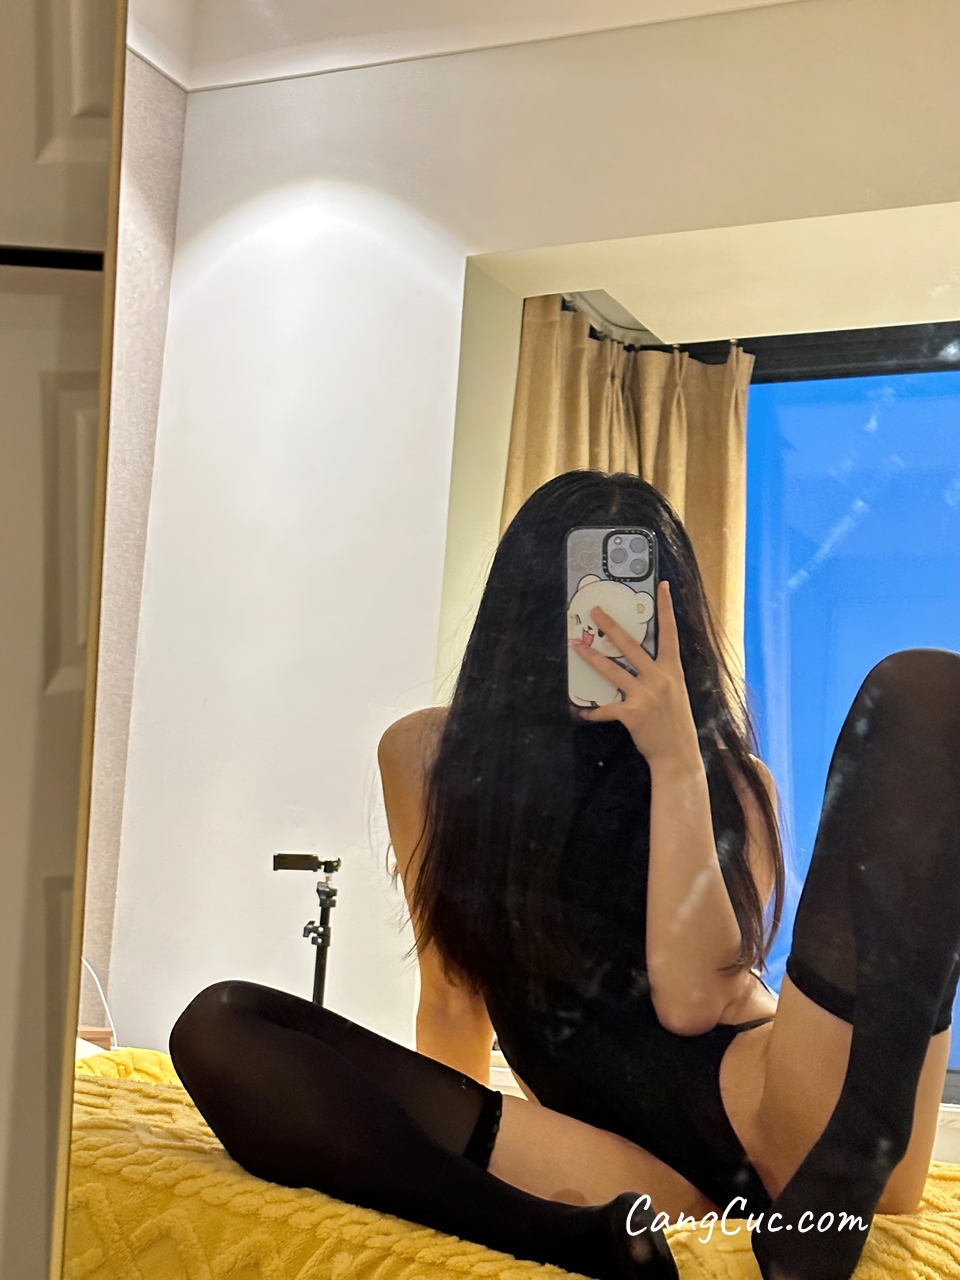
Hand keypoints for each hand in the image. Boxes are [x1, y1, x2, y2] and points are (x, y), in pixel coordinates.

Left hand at [570, 580, 699, 766]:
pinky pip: (605, 708)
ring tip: (576, 646)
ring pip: (612, 670)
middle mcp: (659, 678)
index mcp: (673, 670)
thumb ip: (661, 676)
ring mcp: (645, 695)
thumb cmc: (676, 723)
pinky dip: (591, 710)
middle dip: (611, 627)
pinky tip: (580, 709)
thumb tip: (643, 663)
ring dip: (591, 657)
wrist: (678, 754)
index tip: (662, 587)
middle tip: (595, 611)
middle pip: (631, 645)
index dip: (666, 609)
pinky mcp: (631, 713)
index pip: (670, 633)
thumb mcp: (675, 692)